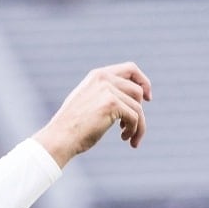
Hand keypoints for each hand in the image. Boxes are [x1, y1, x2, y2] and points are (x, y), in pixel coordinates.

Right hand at [33, 62, 151, 167]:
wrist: (60, 136)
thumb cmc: (72, 125)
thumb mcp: (87, 101)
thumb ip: (105, 94)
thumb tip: (130, 100)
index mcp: (97, 75)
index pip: (130, 68)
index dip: (143, 81)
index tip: (148, 98)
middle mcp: (103, 78)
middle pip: (138, 89)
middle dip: (141, 108)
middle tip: (135, 123)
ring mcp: (107, 90)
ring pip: (138, 107)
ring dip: (138, 125)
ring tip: (128, 136)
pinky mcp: (112, 104)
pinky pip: (135, 117)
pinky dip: (134, 130)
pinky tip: (124, 139)